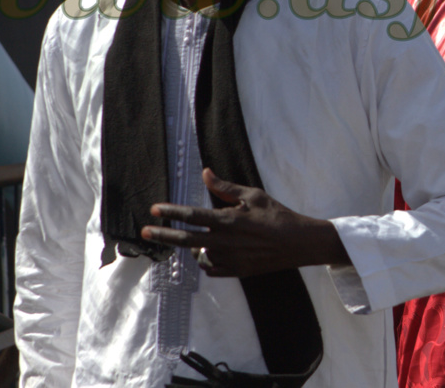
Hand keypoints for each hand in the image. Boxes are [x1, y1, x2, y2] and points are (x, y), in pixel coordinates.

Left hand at [140, 168, 350, 276]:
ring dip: (194, 246)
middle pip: (184, 239)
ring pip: (199, 254)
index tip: (154, 209)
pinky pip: (211, 269)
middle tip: (146, 231)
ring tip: (197, 238)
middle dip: (163, 234)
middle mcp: (224, 242)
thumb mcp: (253, 195)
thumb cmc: (277, 215)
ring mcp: (229, 259)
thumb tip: (205, 174)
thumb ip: (225, 188)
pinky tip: (211, 253)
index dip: (170, 212)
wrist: (298, 243)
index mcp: (227, 221)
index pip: (191, 216)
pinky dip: (208, 261)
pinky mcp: (236, 271)